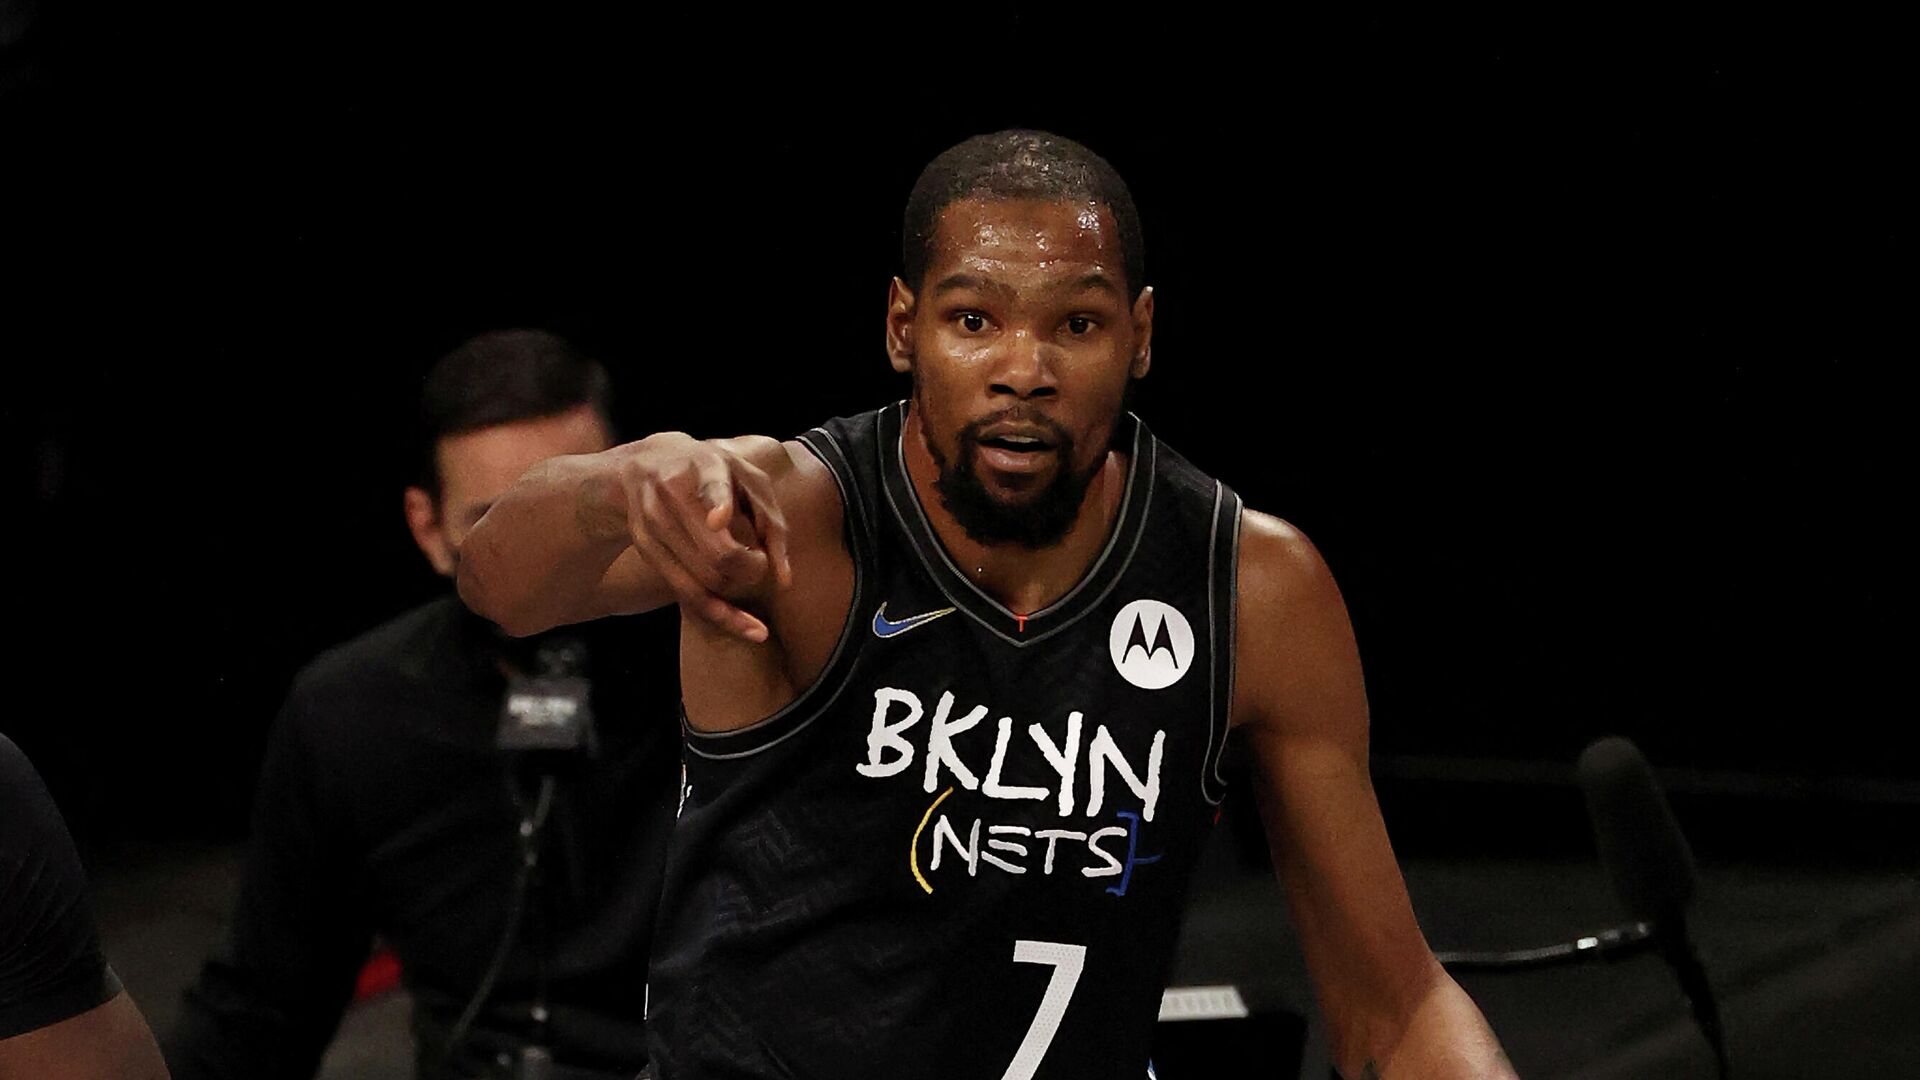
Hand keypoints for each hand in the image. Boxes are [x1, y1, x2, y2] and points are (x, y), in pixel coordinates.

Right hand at [600, 432, 793, 641]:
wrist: (645, 467)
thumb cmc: (714, 474)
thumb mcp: (748, 480)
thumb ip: (772, 523)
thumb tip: (784, 581)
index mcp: (703, 465)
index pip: (711, 487)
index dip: (717, 503)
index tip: (719, 519)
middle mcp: (671, 493)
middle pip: (716, 552)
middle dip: (750, 568)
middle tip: (759, 560)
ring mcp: (653, 523)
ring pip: (702, 579)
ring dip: (737, 588)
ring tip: (749, 569)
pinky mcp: (647, 550)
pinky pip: (688, 594)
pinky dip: (723, 615)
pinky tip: (752, 630)